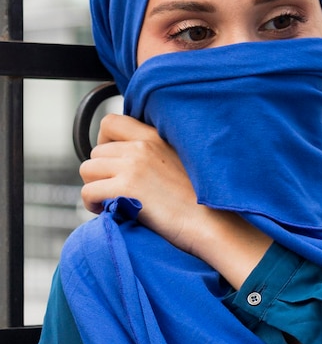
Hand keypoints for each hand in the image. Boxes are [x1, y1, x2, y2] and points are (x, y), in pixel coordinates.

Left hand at [80, 114, 271, 287]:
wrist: (211, 222)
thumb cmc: (199, 200)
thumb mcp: (181, 162)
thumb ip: (155, 153)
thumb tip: (124, 160)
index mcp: (155, 136)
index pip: (111, 122)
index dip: (104, 142)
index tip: (113, 163)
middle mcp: (142, 146)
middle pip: (96, 151)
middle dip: (101, 173)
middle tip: (116, 192)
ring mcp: (133, 165)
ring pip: (87, 170)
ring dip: (95, 188)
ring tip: (112, 202)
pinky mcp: (126, 187)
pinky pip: (88, 192)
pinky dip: (94, 205)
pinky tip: (110, 212)